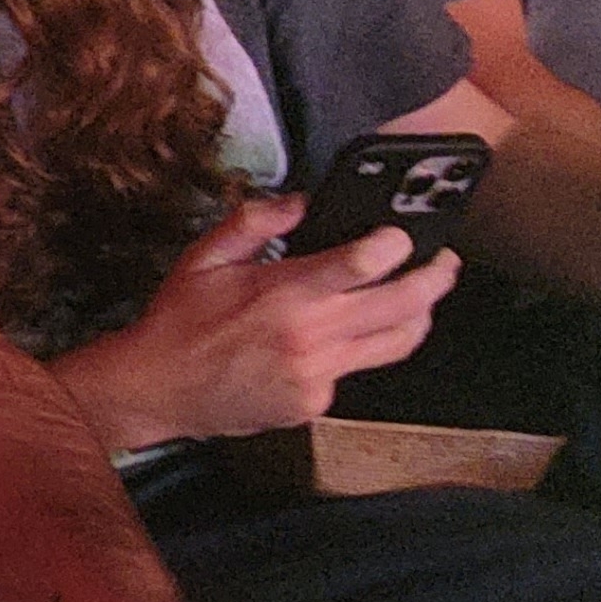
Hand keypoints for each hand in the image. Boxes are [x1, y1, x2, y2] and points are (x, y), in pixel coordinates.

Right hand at [72, 189, 457, 448]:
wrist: (155, 389)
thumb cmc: (177, 323)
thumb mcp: (203, 258)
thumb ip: (254, 221)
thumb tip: (300, 201)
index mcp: (283, 294)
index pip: (364, 264)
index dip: (396, 246)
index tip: (403, 236)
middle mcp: (309, 335)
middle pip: (402, 305)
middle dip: (436, 279)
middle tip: (445, 264)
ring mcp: (317, 373)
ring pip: (396, 343)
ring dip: (419, 317)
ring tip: (422, 299)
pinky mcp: (315, 401)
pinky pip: (354, 371)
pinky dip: (354, 351)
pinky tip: (336, 340)